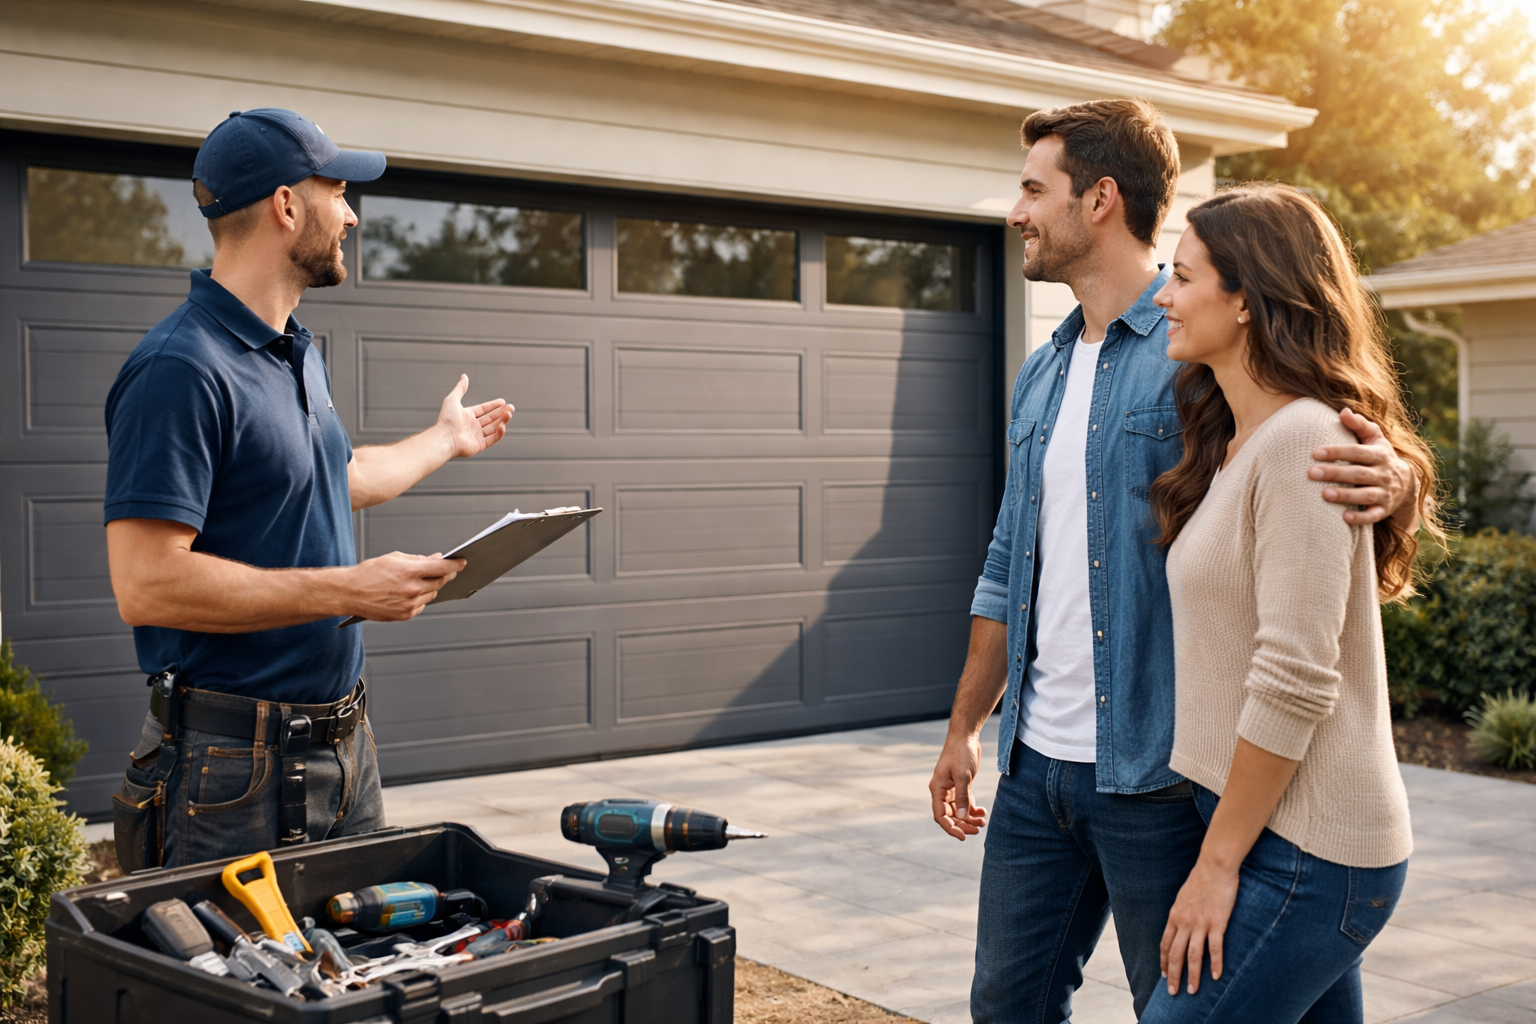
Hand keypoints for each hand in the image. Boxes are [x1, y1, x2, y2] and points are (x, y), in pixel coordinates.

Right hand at [342, 552, 465, 621]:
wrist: (349, 592)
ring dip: (430, 586)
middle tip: (444, 570)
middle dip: (444, 575)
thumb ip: (418, 559)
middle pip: (440, 582)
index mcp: (410, 571)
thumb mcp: (394, 558)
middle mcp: (412, 589)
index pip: (442, 568)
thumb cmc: (369, 573)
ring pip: (432, 594)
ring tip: (417, 581)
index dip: (455, 565)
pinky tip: (408, 593)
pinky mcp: (405, 615)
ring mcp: (409, 604)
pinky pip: (421, 606)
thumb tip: (436, 559)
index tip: (462, 562)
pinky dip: (420, 598)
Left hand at [437, 375, 512, 457]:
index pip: (483, 409)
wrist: (445, 437)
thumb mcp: (453, 399)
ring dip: (502, 421)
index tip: (503, 402)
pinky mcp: (479, 445)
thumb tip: (464, 376)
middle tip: (511, 408)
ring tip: (509, 414)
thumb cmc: (447, 420)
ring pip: (493, 428)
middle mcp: (472, 426)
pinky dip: (499, 433)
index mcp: (467, 416)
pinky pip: (492, 439)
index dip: (493, 405)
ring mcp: (476, 436)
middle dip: (501, 413)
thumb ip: (460, 388)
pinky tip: (503, 426)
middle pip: (490, 418)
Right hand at [929, 732, 986, 839]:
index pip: (940, 815)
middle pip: (950, 815)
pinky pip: (965, 803)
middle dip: (963, 824)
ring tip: (982, 822)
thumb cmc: (961, 752)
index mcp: (937, 789)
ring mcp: (952, 789)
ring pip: (959, 810)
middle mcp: (942, 791)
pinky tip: (982, 812)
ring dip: (969, 818)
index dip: (950, 828)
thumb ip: (963, 797)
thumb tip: (963, 817)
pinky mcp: (961, 785)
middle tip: (977, 830)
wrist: (966, 736)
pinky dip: (973, 809)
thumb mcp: (962, 775)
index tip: (963, 836)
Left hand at [1160, 856, 1238, 995]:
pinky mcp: (1217, 923)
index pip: (1165, 944)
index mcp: (1175, 916)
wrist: (1214, 866)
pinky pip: (1214, 948)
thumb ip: (1181, 912)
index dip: (1163, 961)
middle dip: (1173, 975)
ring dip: (1192, 975)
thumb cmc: (1201, 879)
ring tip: (1193, 991)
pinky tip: (1215, 976)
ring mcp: (1200, 923)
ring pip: (1193, 955)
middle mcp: (1184, 922)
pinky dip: (1215, 964)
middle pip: (1175, 954)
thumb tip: (1180, 923)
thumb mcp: (1183, 897)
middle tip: (1174, 993)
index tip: (1164, 975)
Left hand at [1310, 407, 1416, 525]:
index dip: (1337, 452)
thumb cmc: (1380, 456)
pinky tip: (1344, 518)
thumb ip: (1359, 425)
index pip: (1357, 452)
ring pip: (1366, 495)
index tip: (1315, 452)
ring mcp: (1386, 493)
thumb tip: (1343, 411)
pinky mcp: (1384, 510)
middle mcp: (1384, 474)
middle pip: (1358, 474)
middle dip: (1335, 473)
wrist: (1406, 483)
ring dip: (1346, 495)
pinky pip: (1373, 516)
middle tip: (1312, 472)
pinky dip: (1360, 518)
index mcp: (1380, 455)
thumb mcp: (1375, 438)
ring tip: (1324, 494)